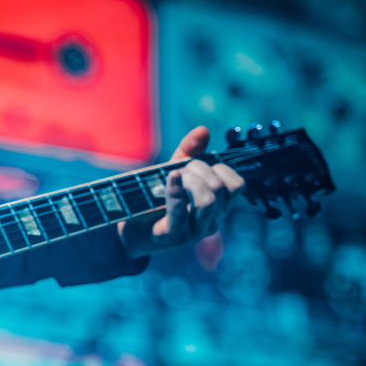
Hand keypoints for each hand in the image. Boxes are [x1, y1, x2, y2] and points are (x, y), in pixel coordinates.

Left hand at [119, 126, 244, 258]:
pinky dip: (176, 190)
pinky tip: (172, 176)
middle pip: (221, 189)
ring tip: (174, 177)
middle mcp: (211, 221)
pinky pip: (181, 212)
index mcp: (218, 207)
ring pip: (207, 201)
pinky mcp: (172, 236)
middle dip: (200, 169)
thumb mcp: (174, 172)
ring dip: (190, 181)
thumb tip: (203, 129)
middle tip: (180, 170)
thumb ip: (189, 152)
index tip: (196, 165)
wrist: (129, 229)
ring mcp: (193, 231)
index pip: (236, 184)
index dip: (219, 167)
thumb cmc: (155, 200)